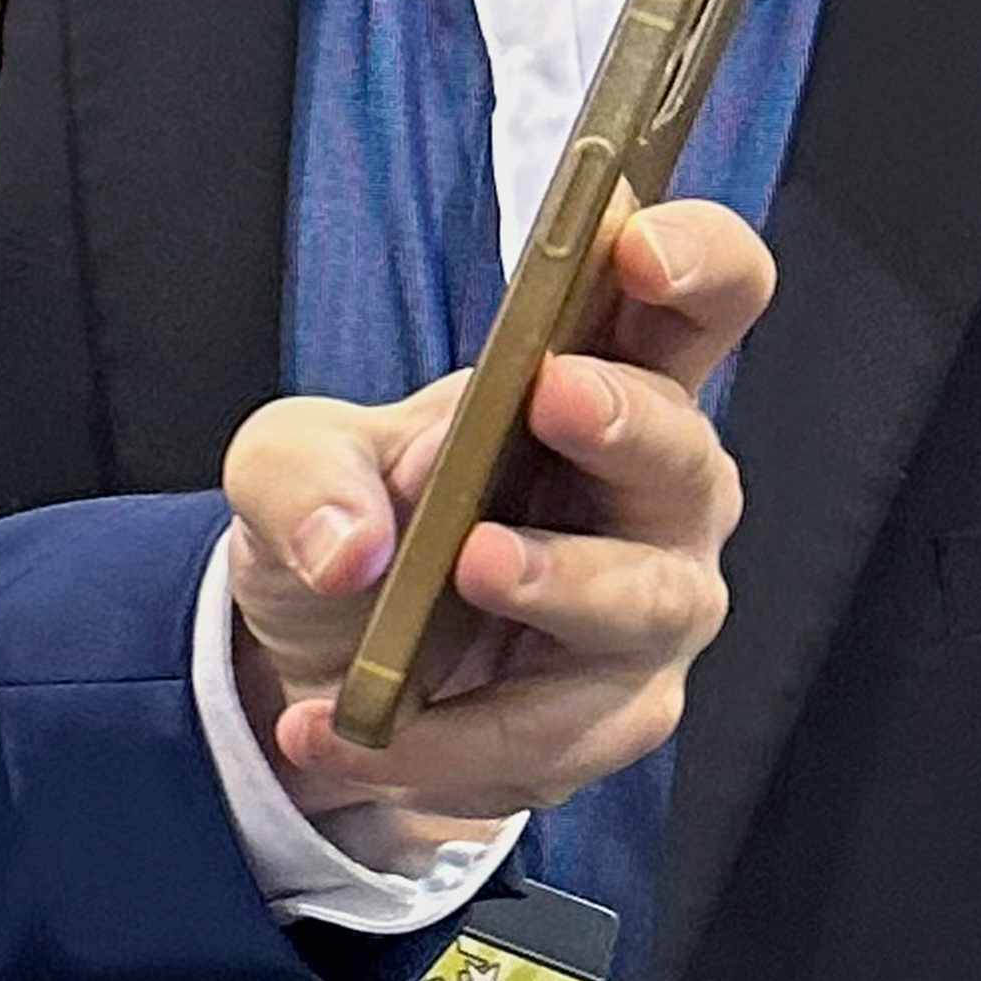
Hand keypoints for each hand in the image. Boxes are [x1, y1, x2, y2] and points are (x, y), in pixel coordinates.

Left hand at [223, 197, 768, 823]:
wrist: (320, 654)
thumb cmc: (352, 513)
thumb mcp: (286, 465)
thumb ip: (303, 472)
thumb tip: (348, 543)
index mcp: (596, 380)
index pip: (695, 301)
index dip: (692, 260)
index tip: (637, 243)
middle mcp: (652, 492)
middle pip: (690, 453)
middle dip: (631, 422)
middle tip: (558, 394)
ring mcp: (647, 606)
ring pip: (647, 599)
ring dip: (560, 580)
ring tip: (466, 566)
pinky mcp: (608, 714)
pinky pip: (552, 730)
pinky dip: (445, 736)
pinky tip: (345, 727)